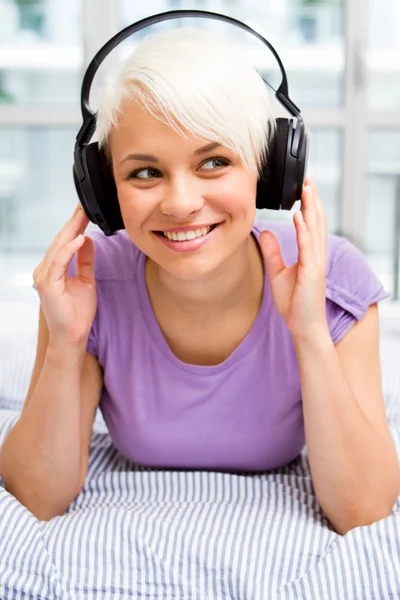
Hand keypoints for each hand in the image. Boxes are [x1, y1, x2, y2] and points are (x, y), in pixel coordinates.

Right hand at [33, 205, 96, 346]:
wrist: (73, 335)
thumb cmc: (77, 313)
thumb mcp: (86, 280)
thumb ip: (84, 260)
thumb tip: (87, 239)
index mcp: (53, 269)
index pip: (64, 242)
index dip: (74, 225)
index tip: (84, 210)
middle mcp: (45, 270)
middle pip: (60, 241)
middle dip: (73, 223)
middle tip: (84, 206)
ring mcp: (44, 277)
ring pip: (58, 248)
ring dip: (71, 231)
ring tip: (83, 216)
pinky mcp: (47, 285)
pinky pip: (59, 262)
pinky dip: (69, 249)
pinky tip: (80, 239)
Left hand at [259, 177, 328, 339]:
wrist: (303, 326)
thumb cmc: (294, 304)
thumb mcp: (278, 273)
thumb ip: (273, 252)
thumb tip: (266, 232)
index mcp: (311, 255)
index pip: (311, 224)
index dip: (309, 205)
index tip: (305, 186)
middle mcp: (316, 256)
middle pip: (317, 221)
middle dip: (313, 199)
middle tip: (309, 178)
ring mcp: (316, 263)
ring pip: (315, 230)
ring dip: (311, 208)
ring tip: (307, 189)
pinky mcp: (312, 273)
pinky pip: (308, 247)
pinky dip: (304, 230)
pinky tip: (300, 216)